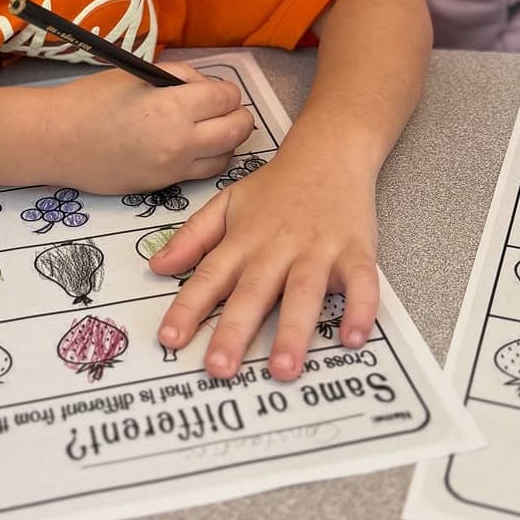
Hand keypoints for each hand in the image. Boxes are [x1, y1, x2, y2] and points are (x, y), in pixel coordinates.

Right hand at [52, 62, 255, 193]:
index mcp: (173, 108)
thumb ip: (180, 78)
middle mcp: (180, 143)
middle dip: (237, 115)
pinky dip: (206, 159)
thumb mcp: (139, 74)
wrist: (57, 141)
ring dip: (226, 142)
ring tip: (208, 129)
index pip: (227, 99)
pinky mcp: (163, 186)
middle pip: (237, 130)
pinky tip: (189, 146)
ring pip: (226, 158)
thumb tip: (205, 88)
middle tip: (223, 109)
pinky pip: (201, 173)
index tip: (212, 90)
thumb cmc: (92, 100)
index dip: (225, 91)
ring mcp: (173, 169)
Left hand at [150, 140, 379, 381]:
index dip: (188, 308)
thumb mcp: (227, 203)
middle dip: (235, 331)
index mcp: (244, 240)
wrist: (329, 150)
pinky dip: (360, 309)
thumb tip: (157, 267)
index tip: (170, 340)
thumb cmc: (276, 186)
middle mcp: (277, 248)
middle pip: (253, 292)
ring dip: (293, 331)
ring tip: (283, 369)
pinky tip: (353, 338)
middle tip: (219, 368)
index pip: (210, 277)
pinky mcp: (355, 250)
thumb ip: (193, 237)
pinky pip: (361, 283)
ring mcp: (318, 249)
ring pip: (304, 292)